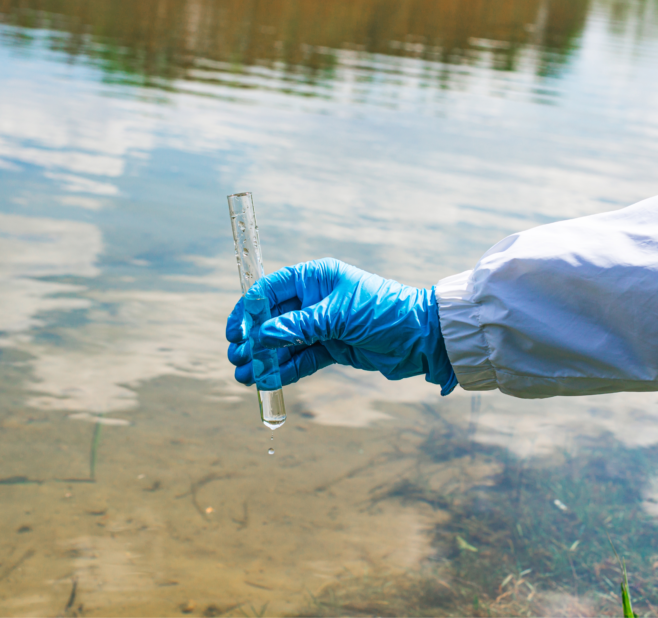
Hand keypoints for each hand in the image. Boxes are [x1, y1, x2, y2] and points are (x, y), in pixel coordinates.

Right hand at [225, 258, 457, 393]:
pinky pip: (301, 359)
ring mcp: (323, 324)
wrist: (422, 338)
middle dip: (254, 340)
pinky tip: (267, 381)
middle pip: (273, 319)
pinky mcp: (333, 348)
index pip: (270, 291)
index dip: (249, 311)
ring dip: (265, 359)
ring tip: (244, 377)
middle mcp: (315, 298)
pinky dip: (285, 370)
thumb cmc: (382, 312)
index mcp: (315, 277)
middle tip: (236, 359)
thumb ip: (297, 326)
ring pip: (285, 342)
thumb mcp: (337, 316)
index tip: (235, 332)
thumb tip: (261, 337)